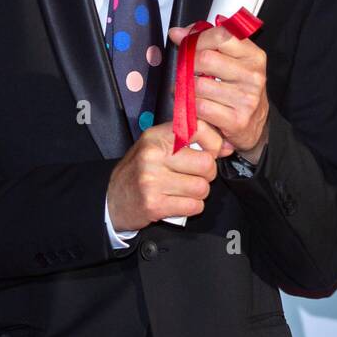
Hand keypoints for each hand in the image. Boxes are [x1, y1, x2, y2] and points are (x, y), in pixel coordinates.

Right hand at [106, 120, 229, 231]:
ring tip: (184, 190)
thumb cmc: (140, 171)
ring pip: (202, 188)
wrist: (111, 199)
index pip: (199, 129)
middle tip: (195, 176)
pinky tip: (179, 202)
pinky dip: (192, 207)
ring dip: (199, 193)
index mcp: (157, 136)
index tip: (212, 152)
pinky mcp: (154, 204)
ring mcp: (152, 181)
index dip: (213, 143)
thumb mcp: (157, 145)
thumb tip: (226, 146)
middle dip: (207, 174)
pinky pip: (194, 206)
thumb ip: (188, 140)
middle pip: (206, 164)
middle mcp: (153, 155)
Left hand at [168, 24, 269, 161]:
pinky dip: (191, 106)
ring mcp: (247, 98)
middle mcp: (253, 76)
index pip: (222, 36)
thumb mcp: (233, 61)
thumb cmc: (240, 89)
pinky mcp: (237, 120)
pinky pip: (200, 107)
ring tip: (187, 89)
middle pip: (206, 58)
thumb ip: (208, 42)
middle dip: (188, 64)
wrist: (255, 124)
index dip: (199, 38)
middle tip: (185, 70)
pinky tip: (194, 105)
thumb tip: (177, 33)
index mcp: (254, 56)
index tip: (188, 44)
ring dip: (185, 87)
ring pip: (199, 84)